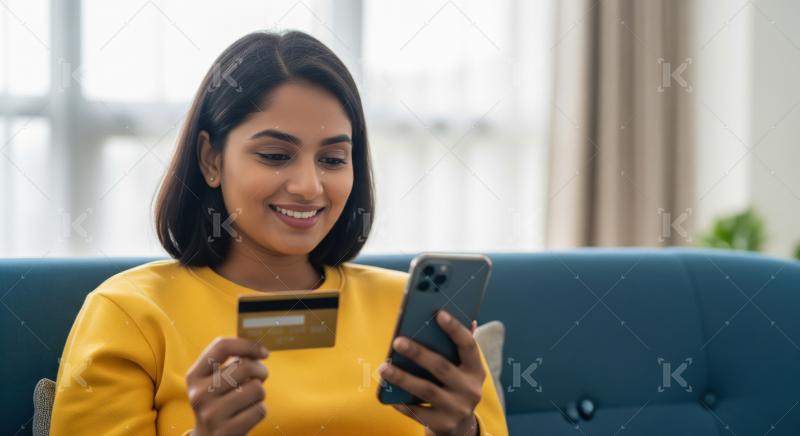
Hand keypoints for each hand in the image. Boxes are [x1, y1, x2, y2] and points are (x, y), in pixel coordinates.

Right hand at [186, 337, 269, 435]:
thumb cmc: (219, 401)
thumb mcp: (214, 380)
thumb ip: (231, 361)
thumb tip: (259, 350)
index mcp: (194, 375)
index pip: (221, 346)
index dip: (247, 345)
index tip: (263, 352)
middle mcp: (199, 394)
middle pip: (245, 366)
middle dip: (260, 370)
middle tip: (260, 376)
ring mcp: (212, 414)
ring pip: (256, 388)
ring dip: (260, 392)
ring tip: (249, 398)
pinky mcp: (227, 431)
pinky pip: (259, 409)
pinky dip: (259, 410)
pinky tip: (247, 414)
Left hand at [380, 310, 484, 435]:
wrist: (460, 427)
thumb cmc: (455, 387)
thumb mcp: (462, 370)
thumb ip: (455, 348)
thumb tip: (452, 317)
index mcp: (476, 370)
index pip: (469, 345)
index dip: (455, 329)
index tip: (438, 313)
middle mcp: (470, 389)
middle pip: (442, 367)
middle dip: (418, 353)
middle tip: (398, 341)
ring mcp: (457, 408)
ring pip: (427, 390)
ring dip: (403, 378)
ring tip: (384, 368)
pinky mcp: (443, 424)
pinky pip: (418, 411)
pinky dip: (402, 402)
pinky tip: (388, 394)